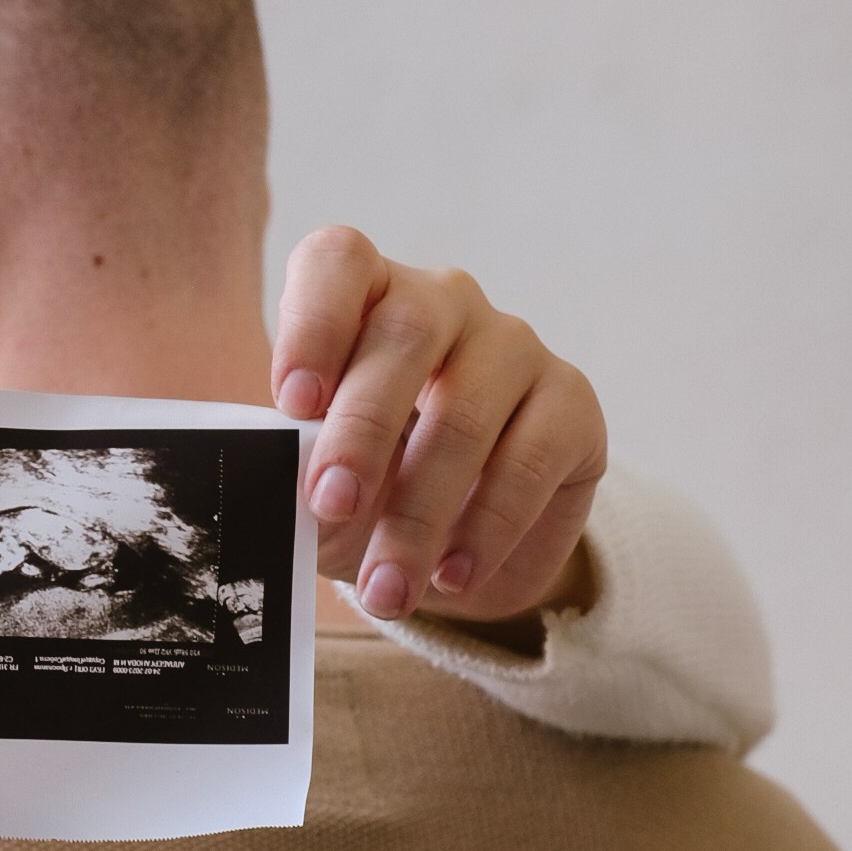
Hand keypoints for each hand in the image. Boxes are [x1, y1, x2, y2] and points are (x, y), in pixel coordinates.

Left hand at [271, 227, 607, 627]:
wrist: (455, 542)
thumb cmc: (369, 487)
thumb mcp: (320, 480)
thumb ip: (298, 469)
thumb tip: (280, 494)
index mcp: (364, 296)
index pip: (338, 264)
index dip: (313, 323)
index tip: (292, 401)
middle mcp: (442, 301)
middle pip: (405, 334)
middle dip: (361, 429)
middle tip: (330, 505)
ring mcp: (514, 345)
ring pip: (465, 412)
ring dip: (419, 512)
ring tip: (388, 586)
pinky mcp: (571, 401)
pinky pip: (530, 460)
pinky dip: (486, 529)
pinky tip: (453, 574)